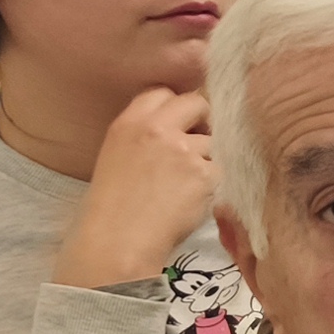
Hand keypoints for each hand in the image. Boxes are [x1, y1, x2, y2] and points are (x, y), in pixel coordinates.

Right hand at [50, 88, 218, 289]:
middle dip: (202, 120)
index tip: (178, 122)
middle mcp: (157, 130)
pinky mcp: (205, 175)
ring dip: (206, 158)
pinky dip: (212, 183)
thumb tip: (180, 125)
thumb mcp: (117, 155)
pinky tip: (191, 199)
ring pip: (213, 141)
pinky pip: (220, 169)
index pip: (163, 92)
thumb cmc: (113, 206)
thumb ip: (146, 135)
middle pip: (197, 103)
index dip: (175, 105)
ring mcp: (184, 151)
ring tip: (183, 184)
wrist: (118, 241)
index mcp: (129, 123)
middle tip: (194, 144)